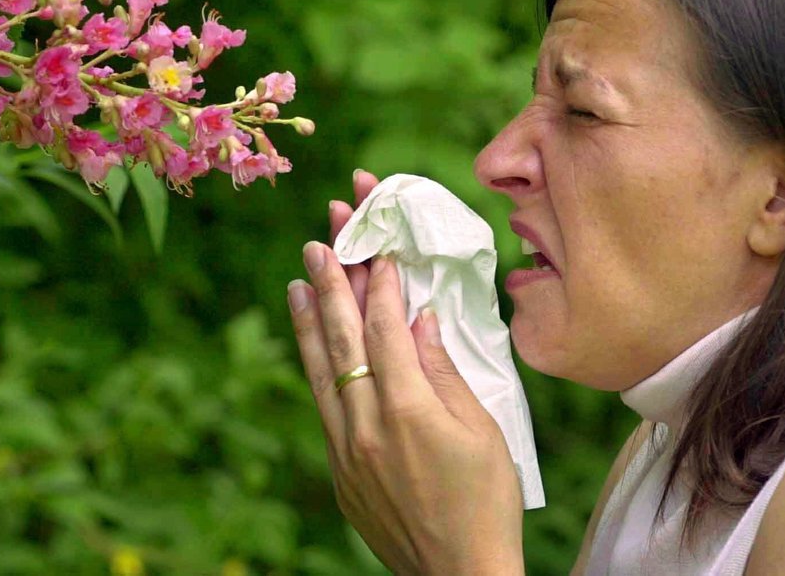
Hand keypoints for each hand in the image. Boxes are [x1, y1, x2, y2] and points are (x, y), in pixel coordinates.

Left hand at [288, 170, 524, 574]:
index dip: (379, 282)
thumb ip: (443, 372)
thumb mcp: (480, 429)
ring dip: (310, 321)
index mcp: (408, 409)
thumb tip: (420, 322)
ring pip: (320, 371)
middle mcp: (367, 425)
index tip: (375, 247)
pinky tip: (314, 346)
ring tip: (299, 280)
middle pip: (343, 340)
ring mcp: (346, 450)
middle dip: (333, 284)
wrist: (458, 573)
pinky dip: (316, 368)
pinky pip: (324, 405)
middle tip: (322, 241)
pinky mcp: (340, 472)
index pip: (384, 328)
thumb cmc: (485, 500)